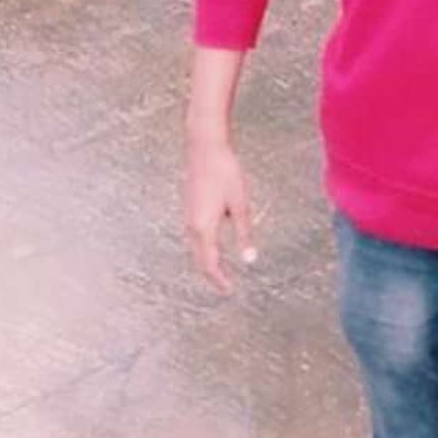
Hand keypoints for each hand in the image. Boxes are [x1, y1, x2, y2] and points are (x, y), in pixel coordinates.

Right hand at [183, 133, 254, 294]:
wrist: (204, 147)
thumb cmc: (224, 172)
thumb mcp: (240, 204)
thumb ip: (244, 233)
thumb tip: (249, 259)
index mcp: (204, 227)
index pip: (210, 263)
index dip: (219, 279)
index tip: (229, 291)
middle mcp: (191, 226)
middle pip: (200, 259)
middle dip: (212, 274)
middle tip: (226, 286)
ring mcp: (188, 216)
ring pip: (196, 248)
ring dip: (207, 261)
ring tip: (221, 271)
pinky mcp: (189, 208)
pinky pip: (195, 236)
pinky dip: (203, 247)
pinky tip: (212, 246)